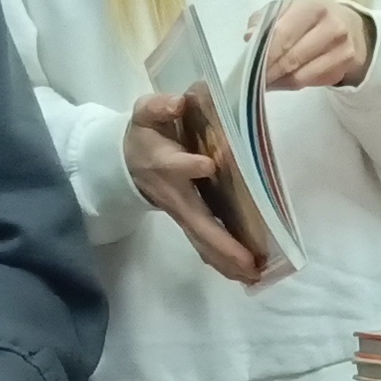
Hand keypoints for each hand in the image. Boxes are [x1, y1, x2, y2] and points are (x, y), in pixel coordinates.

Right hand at [123, 92, 264, 284]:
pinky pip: (205, 246)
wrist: (125, 160)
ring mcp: (181, 213)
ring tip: (255, 277)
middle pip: (197, 224)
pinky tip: (247, 275)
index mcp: (165, 162)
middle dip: (222, 244)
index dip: (189, 165)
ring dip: (227, 262)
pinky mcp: (188, 221)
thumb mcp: (146, 112)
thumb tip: (177, 103)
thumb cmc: (144, 133)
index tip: (208, 164)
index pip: (175, 166)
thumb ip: (159, 107)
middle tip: (249, 263)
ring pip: (203, 242)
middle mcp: (175, 195)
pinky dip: (224, 262)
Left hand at [254, 0, 371, 93]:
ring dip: (278, 81)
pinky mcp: (344, 68)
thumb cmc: (311, 17)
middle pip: (292, 58)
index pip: (283, 34)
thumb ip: (265, 19)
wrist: (351, 27)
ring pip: (300, 76)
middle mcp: (332, 27)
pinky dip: (291, 85)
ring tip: (264, 82)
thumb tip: (250, 36)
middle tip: (253, 79)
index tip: (250, 64)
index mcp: (312, 7)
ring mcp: (342, 49)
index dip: (264, 53)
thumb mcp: (288, 8)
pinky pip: (310, 83)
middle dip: (269, 71)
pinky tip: (281, 81)